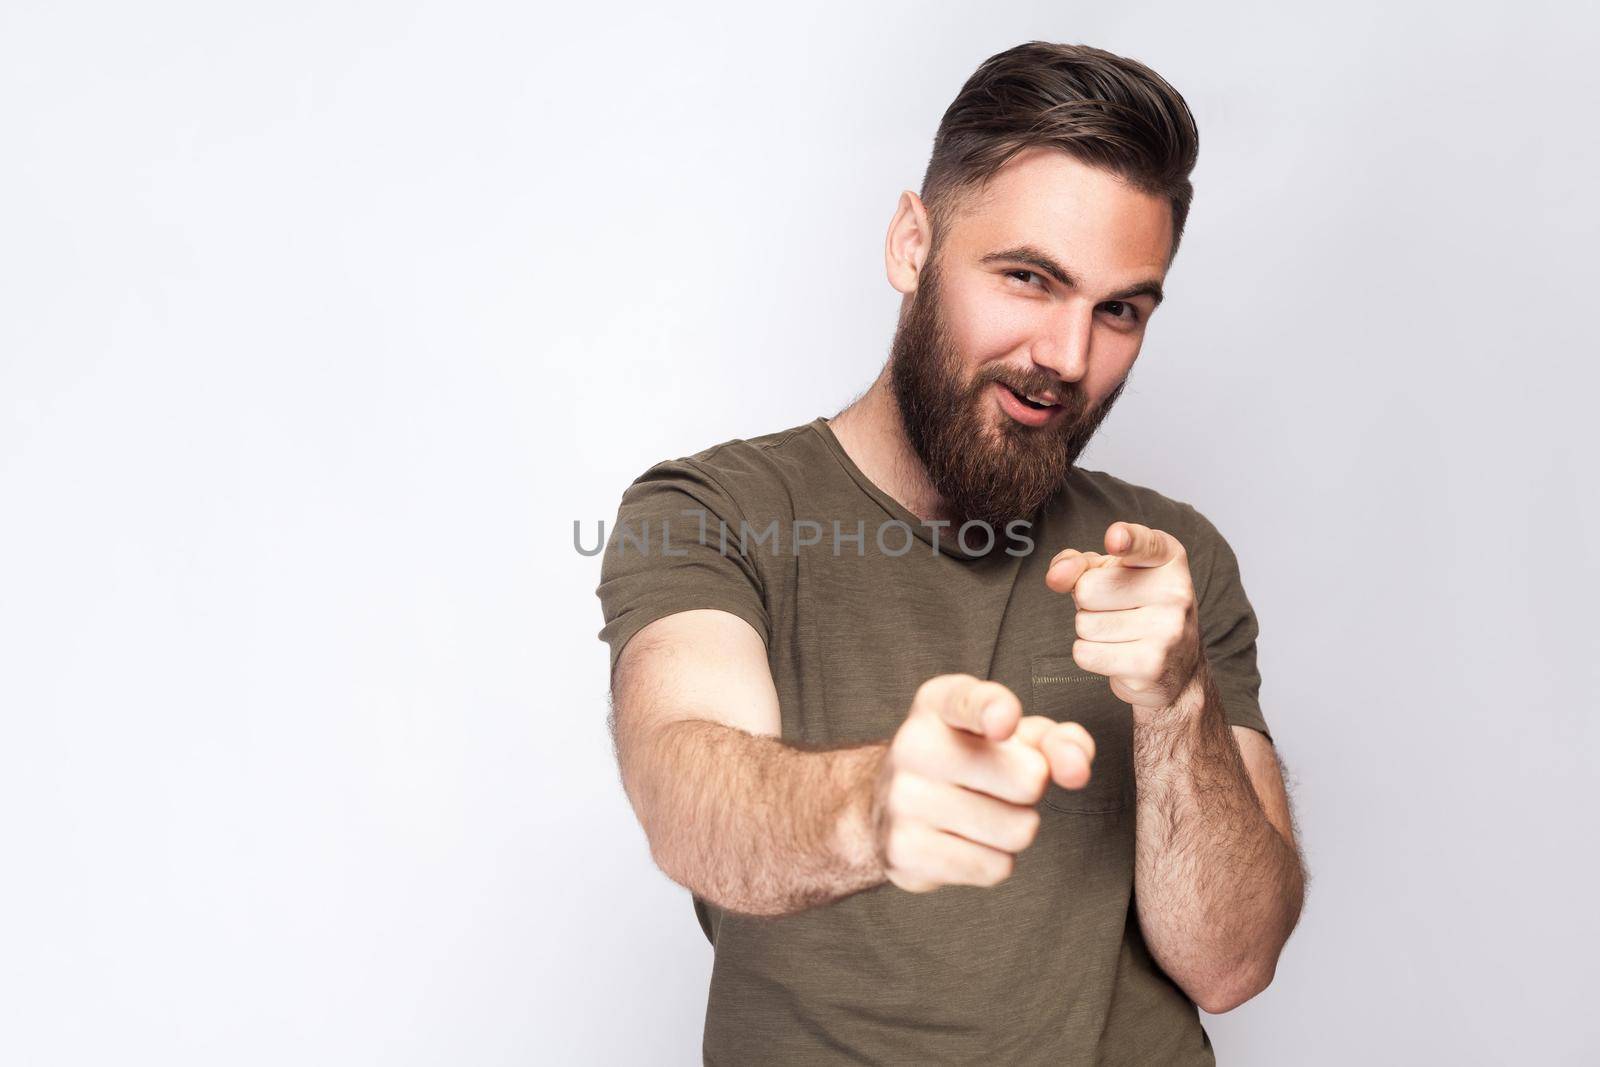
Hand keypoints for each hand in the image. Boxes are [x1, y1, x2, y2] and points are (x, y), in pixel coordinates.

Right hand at [870, 673, 1095, 892]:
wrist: (892, 806)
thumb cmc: (972, 762)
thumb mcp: (1015, 737)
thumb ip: (1058, 741)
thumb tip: (1077, 768)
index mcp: (938, 704)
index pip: (967, 702)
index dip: (992, 710)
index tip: (1004, 722)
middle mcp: (913, 745)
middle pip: (1028, 779)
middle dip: (1033, 790)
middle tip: (1002, 784)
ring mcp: (902, 799)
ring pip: (1017, 830)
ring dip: (1017, 828)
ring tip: (983, 813)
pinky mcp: (904, 851)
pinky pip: (994, 867)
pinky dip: (995, 861)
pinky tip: (965, 841)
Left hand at [1044, 521, 1203, 713]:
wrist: (1176, 667)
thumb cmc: (1136, 607)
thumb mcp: (1111, 573)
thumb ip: (1079, 563)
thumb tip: (1056, 576)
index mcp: (1169, 559)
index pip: (1143, 544)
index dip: (1126, 539)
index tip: (1115, 540)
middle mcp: (1176, 591)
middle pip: (1087, 588)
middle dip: (1087, 602)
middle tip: (1116, 609)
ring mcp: (1167, 630)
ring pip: (1084, 624)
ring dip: (1090, 630)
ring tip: (1120, 632)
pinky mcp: (1150, 665)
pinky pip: (1085, 653)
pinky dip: (1090, 654)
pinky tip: (1118, 654)